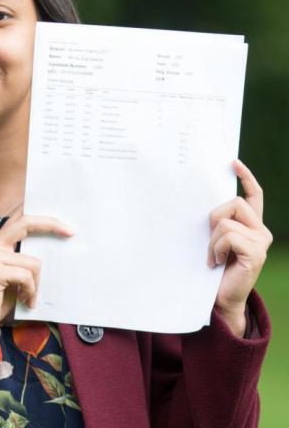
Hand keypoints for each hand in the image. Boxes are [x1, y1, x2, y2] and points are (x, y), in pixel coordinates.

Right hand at [0, 212, 73, 348]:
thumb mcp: (13, 275)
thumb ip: (24, 260)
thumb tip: (52, 252)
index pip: (20, 220)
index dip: (43, 219)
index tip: (65, 226)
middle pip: (26, 223)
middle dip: (50, 225)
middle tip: (70, 233)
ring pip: (33, 262)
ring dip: (36, 284)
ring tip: (28, 297)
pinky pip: (26, 276)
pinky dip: (29, 291)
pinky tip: (24, 300)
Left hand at [208, 160, 270, 334]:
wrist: (219, 298)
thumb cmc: (213, 269)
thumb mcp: (213, 240)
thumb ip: (217, 222)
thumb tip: (201, 199)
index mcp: (251, 226)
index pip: (254, 196)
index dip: (246, 178)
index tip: (233, 163)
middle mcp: (260, 231)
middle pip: (234, 202)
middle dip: (214, 217)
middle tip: (210, 241)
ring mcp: (261, 242)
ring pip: (226, 221)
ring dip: (212, 240)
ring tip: (213, 257)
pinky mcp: (256, 253)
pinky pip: (228, 236)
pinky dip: (216, 249)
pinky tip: (217, 263)